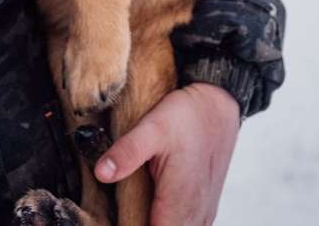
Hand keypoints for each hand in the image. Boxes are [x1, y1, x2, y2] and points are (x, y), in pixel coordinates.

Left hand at [95, 85, 239, 225]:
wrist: (217, 104)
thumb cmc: (187, 116)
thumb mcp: (151, 128)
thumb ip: (126, 152)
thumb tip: (101, 173)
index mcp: (178, 204)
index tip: (114, 217)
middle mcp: (194, 215)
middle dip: (137, 223)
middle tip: (119, 209)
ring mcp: (202, 213)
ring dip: (152, 222)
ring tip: (132, 207)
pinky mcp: (204, 205)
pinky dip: (167, 221)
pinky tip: (151, 207)